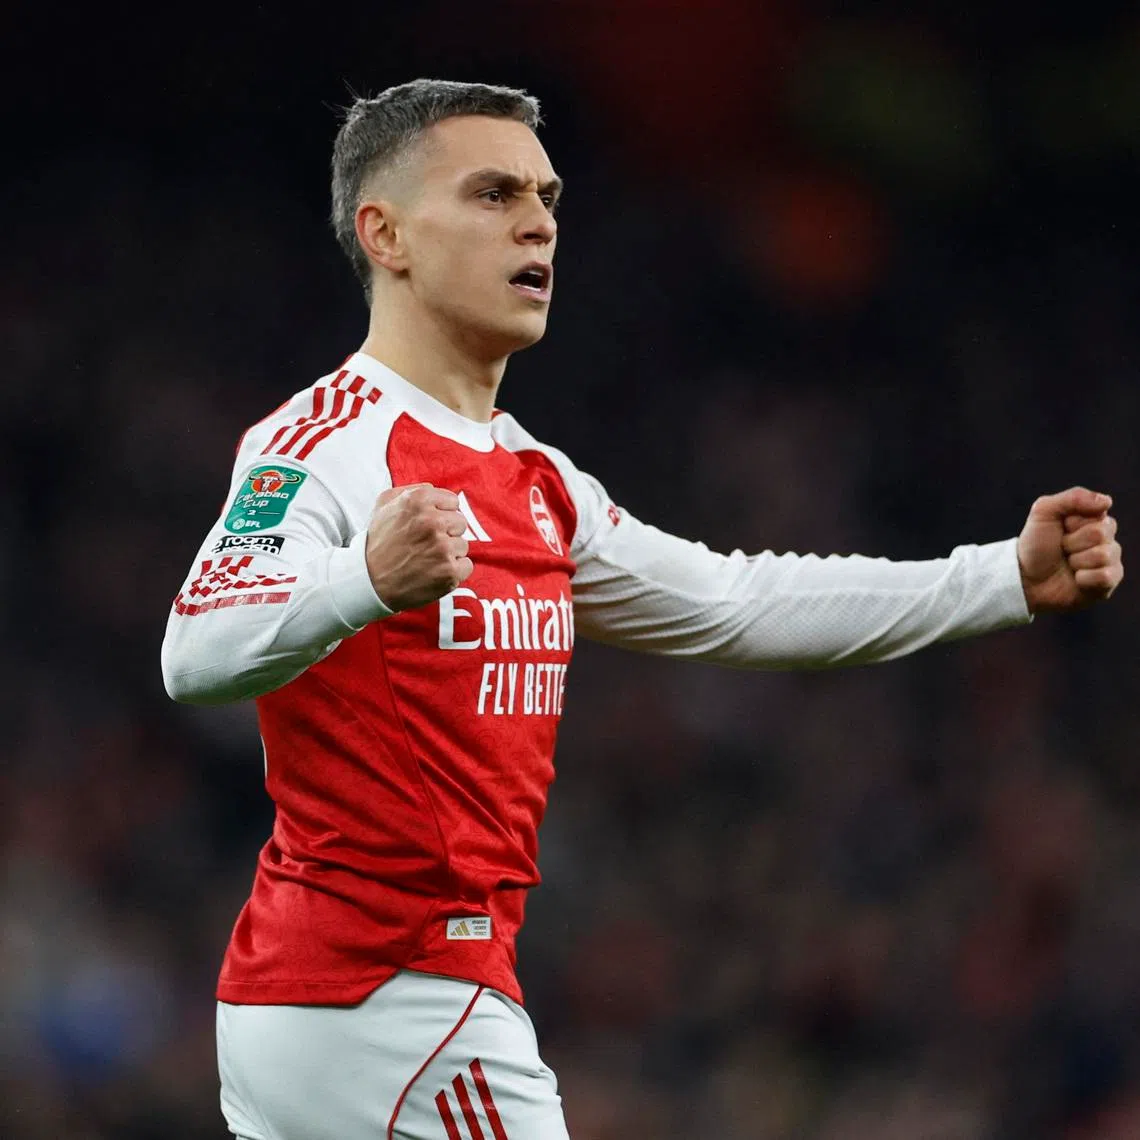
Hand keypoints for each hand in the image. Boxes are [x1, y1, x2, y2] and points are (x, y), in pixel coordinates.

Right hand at [365, 484, 473, 611]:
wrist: (368, 582)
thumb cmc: (377, 543)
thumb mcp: (383, 506)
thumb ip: (409, 490)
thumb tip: (434, 488)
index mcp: (419, 500)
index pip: (452, 502)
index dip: (441, 515)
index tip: (428, 527)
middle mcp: (432, 521)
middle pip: (460, 523)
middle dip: (446, 534)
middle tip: (425, 545)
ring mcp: (442, 547)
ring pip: (462, 545)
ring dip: (448, 554)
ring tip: (425, 560)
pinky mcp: (449, 571)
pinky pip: (466, 565)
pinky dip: (453, 572)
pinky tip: (433, 573)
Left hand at [1017, 486, 1122, 613]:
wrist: (1025, 578)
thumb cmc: (1036, 545)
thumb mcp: (1044, 512)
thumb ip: (1073, 498)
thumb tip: (1107, 501)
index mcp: (1094, 519)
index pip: (1098, 514)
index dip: (1073, 523)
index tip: (1061, 528)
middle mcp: (1106, 539)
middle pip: (1100, 534)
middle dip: (1072, 542)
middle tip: (1061, 549)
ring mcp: (1109, 561)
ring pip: (1102, 556)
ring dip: (1076, 561)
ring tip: (1067, 564)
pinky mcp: (1108, 583)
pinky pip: (1105, 577)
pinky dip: (1084, 579)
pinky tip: (1075, 579)